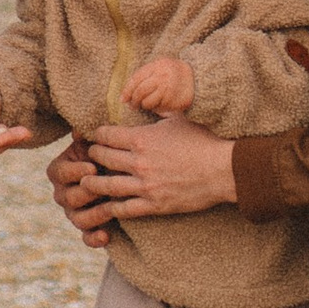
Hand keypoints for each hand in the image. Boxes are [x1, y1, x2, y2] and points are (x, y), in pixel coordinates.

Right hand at [47, 136, 117, 250]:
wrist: (117, 173)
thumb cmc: (103, 154)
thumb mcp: (95, 143)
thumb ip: (87, 137)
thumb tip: (79, 130)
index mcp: (59, 171)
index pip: (59, 173)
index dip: (75, 171)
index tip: (93, 166)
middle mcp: (62, 194)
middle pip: (69, 198)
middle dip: (88, 192)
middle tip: (106, 187)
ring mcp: (73, 213)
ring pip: (78, 220)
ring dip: (95, 215)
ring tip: (112, 209)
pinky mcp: (87, 229)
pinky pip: (86, 239)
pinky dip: (95, 239)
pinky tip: (107, 235)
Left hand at [82, 116, 238, 217]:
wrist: (223, 170)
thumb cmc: (203, 140)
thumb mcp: (178, 118)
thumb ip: (158, 110)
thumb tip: (148, 98)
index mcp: (143, 138)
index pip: (107, 135)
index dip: (97, 134)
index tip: (94, 135)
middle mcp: (139, 162)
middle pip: (103, 158)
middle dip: (93, 156)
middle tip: (89, 156)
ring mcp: (146, 185)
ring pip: (107, 186)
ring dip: (93, 183)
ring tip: (85, 182)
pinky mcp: (155, 205)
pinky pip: (125, 209)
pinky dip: (112, 208)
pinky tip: (106, 206)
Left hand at [120, 54, 195, 115]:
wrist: (198, 79)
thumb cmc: (174, 73)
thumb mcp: (160, 66)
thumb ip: (146, 75)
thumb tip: (126, 92)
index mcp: (158, 66)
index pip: (136, 79)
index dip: (127, 90)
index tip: (122, 99)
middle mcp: (163, 77)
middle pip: (140, 92)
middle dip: (134, 100)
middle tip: (132, 105)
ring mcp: (169, 90)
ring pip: (148, 102)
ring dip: (144, 105)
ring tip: (146, 105)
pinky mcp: (174, 102)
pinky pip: (158, 108)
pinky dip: (155, 109)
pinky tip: (159, 106)